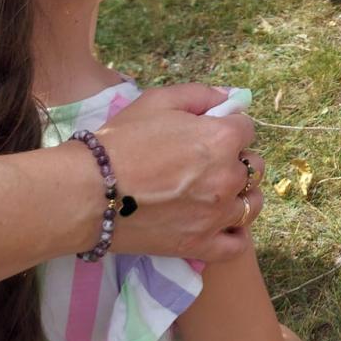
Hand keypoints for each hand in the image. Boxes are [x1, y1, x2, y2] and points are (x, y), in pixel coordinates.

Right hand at [100, 85, 264, 262]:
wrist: (87, 192)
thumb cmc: (120, 141)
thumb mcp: (158, 102)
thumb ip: (200, 95)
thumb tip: (230, 98)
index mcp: (221, 139)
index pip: (247, 128)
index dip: (230, 127)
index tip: (210, 132)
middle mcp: (227, 178)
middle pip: (253, 166)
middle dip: (237, 159)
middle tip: (207, 162)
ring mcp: (216, 215)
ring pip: (251, 205)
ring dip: (240, 195)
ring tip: (216, 193)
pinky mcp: (200, 245)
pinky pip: (237, 244)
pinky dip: (234, 235)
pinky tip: (221, 224)